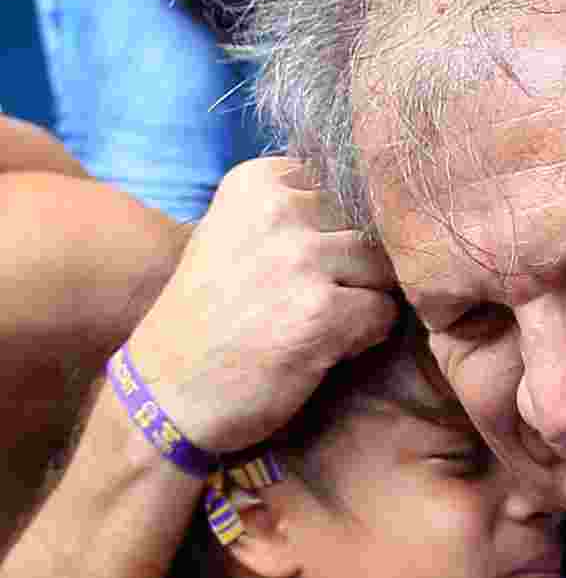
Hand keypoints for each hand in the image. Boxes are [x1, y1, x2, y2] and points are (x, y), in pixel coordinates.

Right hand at [127, 157, 397, 452]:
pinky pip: (385, 312)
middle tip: (310, 304)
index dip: (330, 233)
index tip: (296, 267)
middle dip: (351, 268)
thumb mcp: (231, 237)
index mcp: (256, 183)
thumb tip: (371, 205)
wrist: (168, 394)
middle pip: (364, 227)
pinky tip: (324, 350)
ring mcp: (302, 259)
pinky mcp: (323, 312)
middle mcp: (278, 209)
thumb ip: (290, 212)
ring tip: (319, 325)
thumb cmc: (206, 318)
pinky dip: (367, 337)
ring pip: (381, 267)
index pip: (339, 188)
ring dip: (363, 300)